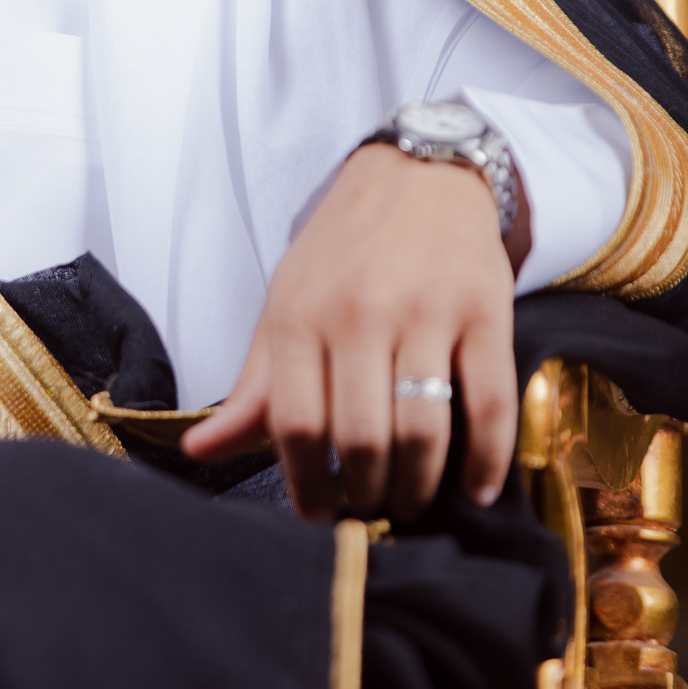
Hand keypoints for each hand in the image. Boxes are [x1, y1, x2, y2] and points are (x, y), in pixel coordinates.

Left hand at [181, 143, 521, 520]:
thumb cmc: (343, 252)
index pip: (295, 425)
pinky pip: (489, 404)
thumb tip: (198, 452)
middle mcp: (358, 313)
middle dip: (368, 493)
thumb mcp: (286, 306)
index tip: (320, 513)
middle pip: (362, 438)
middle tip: (373, 508)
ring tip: (414, 499)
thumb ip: (254, 388)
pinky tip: (475, 486)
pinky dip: (486, 461)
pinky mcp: (485, 311)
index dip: (308, 486)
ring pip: (423, 430)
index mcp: (300, 315)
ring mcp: (425, 312)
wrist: (420, 174)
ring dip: (420, 486)